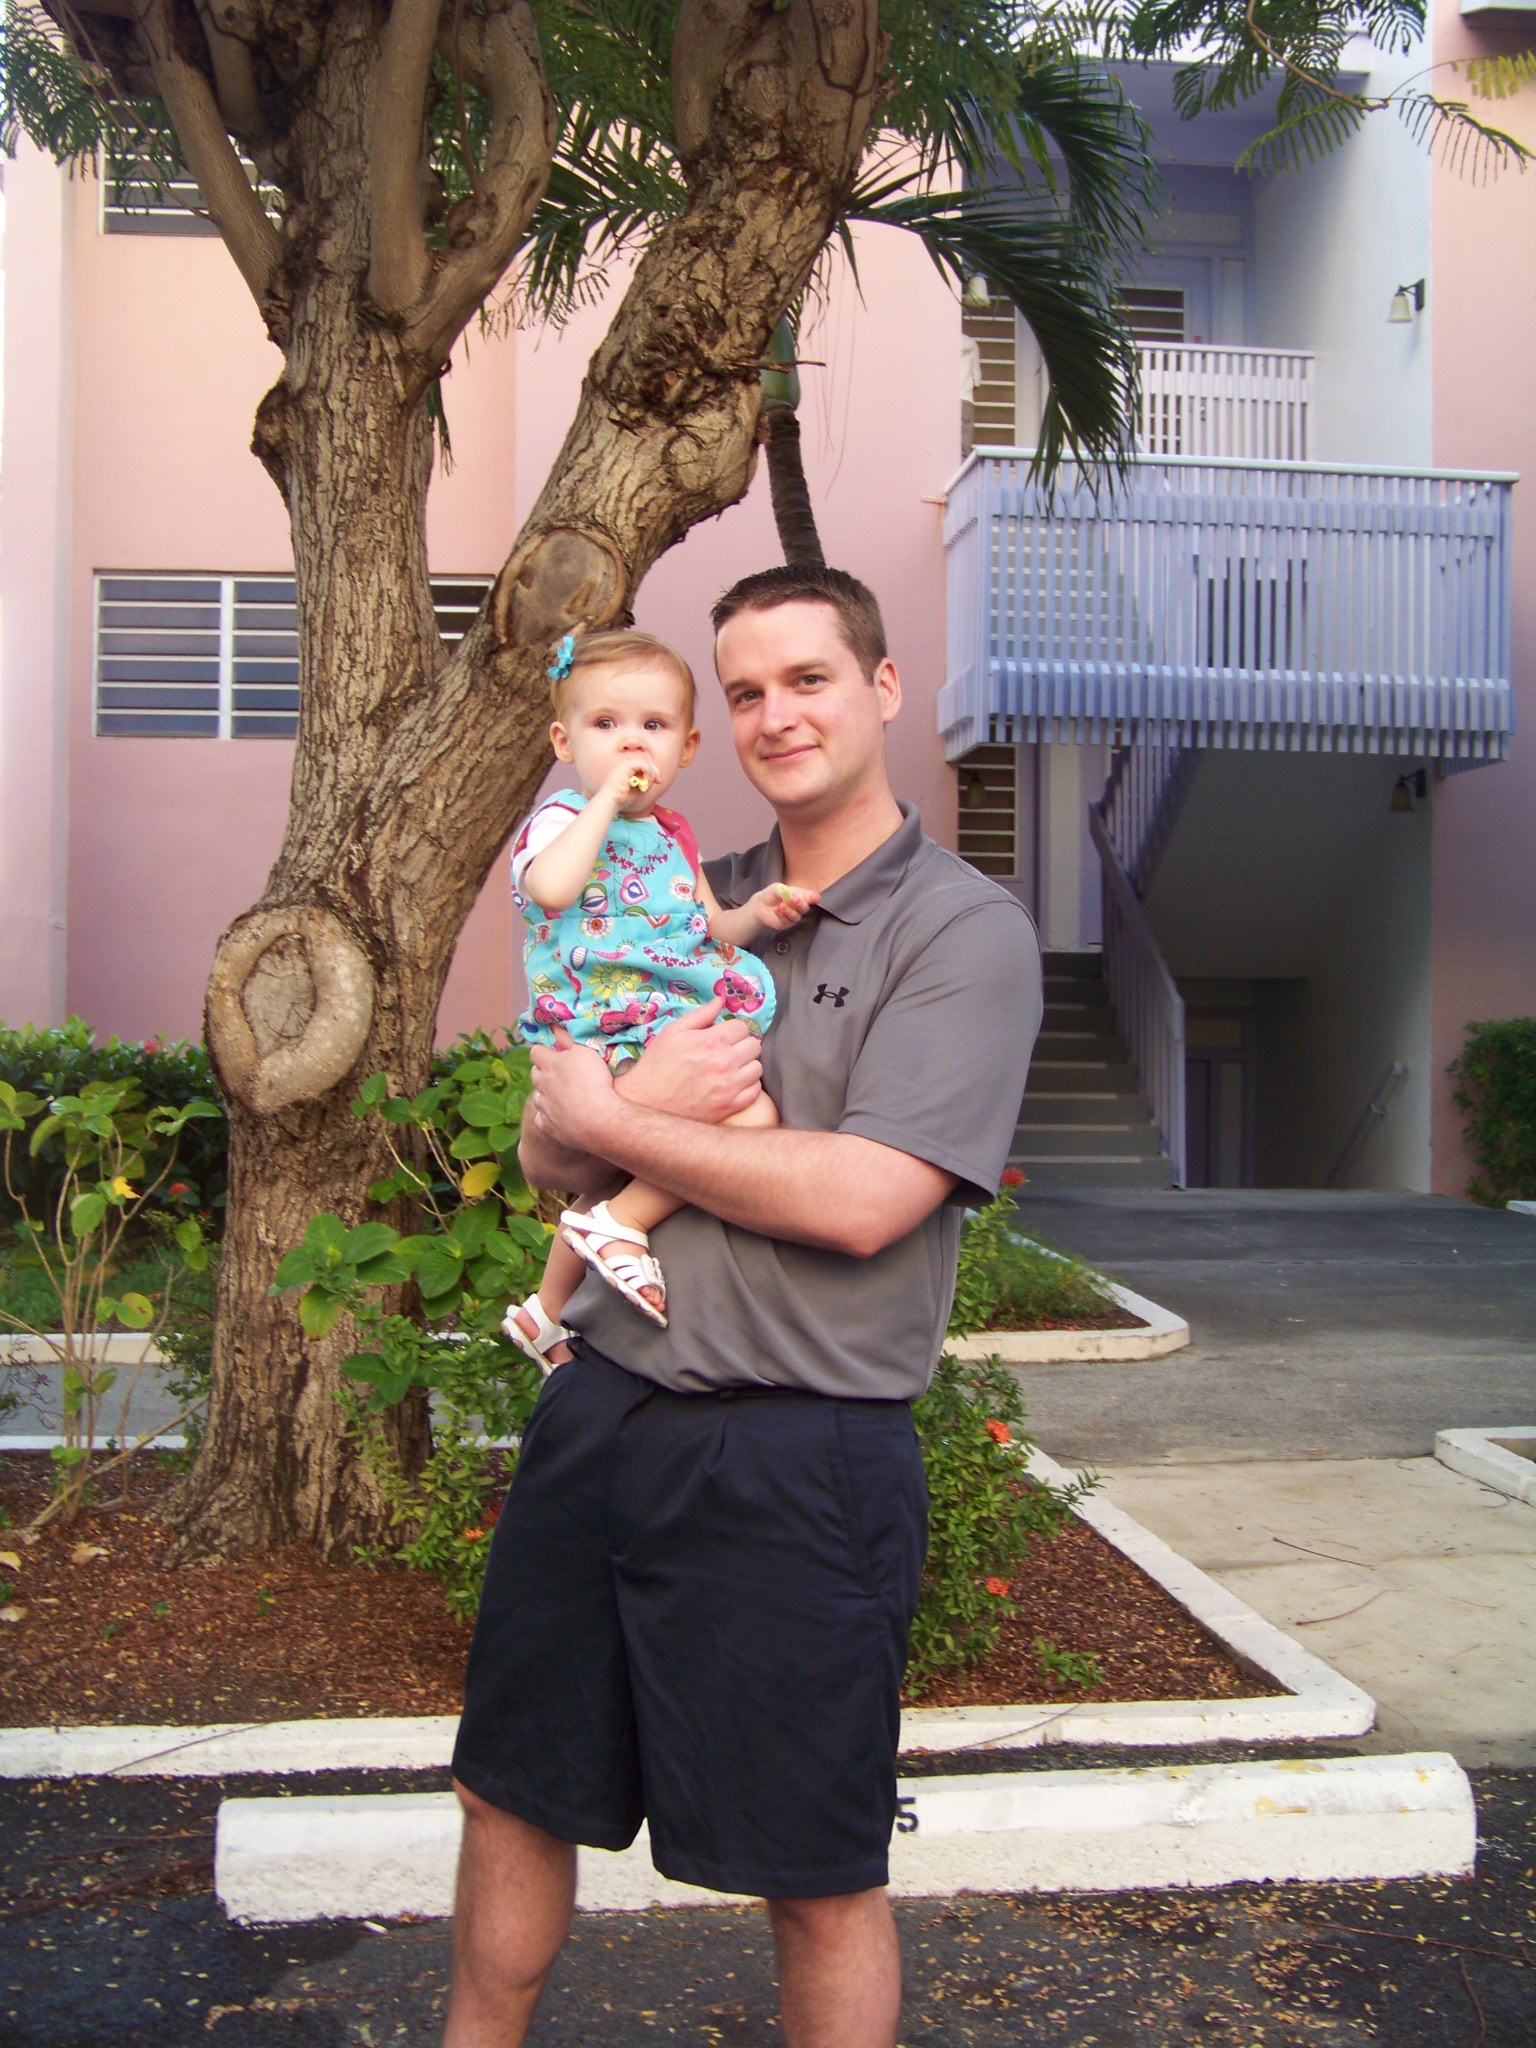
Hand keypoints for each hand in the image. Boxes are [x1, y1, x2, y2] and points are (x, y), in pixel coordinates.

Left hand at [526, 1027, 618, 1153]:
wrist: (599, 1119)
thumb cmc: (595, 1081)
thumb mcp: (585, 1052)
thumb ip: (568, 1039)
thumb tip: (554, 1026)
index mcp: (550, 1064)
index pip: (535, 1052)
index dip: (543, 1051)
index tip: (552, 1052)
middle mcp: (542, 1085)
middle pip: (534, 1074)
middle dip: (542, 1071)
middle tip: (558, 1073)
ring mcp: (544, 1107)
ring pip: (537, 1097)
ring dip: (544, 1094)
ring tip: (561, 1096)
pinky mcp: (548, 1126)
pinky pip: (541, 1119)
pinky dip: (547, 1116)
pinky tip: (558, 1116)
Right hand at [599, 751, 659, 811]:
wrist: (611, 800)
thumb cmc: (622, 798)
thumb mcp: (637, 788)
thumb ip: (644, 781)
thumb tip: (655, 778)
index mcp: (627, 768)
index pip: (644, 764)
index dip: (653, 771)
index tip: (658, 782)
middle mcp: (625, 763)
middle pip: (646, 761)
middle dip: (655, 771)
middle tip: (658, 781)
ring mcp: (625, 763)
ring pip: (646, 762)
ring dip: (651, 774)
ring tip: (648, 784)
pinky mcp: (626, 765)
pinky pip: (643, 764)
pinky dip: (647, 772)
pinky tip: (645, 782)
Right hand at [615, 997, 763, 1122]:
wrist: (646, 1102)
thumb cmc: (658, 1064)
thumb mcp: (673, 1031)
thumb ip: (701, 1014)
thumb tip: (721, 1000)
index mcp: (712, 1041)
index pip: (742, 1027)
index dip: (732, 1029)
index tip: (723, 1036)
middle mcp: (725, 1063)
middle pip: (753, 1046)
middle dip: (741, 1044)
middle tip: (727, 1051)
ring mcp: (730, 1087)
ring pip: (757, 1068)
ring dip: (746, 1065)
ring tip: (731, 1067)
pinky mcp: (730, 1106)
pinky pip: (755, 1091)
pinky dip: (747, 1086)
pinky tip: (733, 1084)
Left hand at [749, 882, 819, 931]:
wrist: (760, 905)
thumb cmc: (771, 894)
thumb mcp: (776, 888)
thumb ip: (784, 891)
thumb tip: (792, 895)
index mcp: (800, 896)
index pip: (810, 897)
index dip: (813, 897)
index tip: (815, 897)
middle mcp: (798, 907)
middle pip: (805, 908)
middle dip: (801, 904)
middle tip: (795, 899)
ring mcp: (793, 916)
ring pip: (797, 916)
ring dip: (790, 911)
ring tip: (781, 905)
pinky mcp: (786, 924)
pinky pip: (787, 921)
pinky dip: (782, 915)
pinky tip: (777, 910)